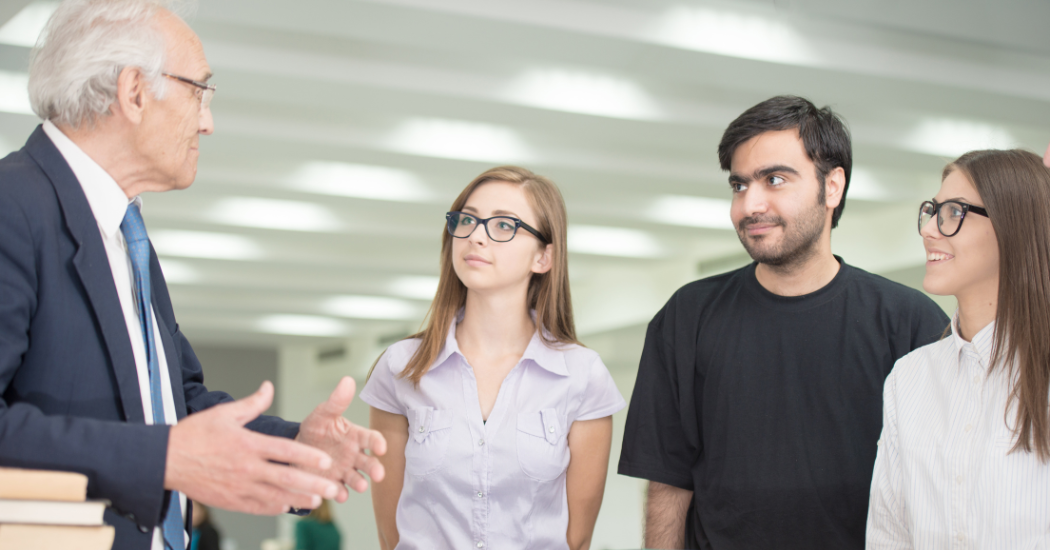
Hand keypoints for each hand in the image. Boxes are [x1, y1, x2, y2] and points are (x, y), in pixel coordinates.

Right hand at [165, 381, 341, 514]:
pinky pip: (257, 507)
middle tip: (333, 488)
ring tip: (317, 500)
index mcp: (248, 444)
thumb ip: (252, 403)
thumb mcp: (224, 413)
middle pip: (286, 478)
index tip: (325, 461)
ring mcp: (238, 487)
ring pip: (275, 496)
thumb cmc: (194, 435)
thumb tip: (269, 387)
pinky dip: (275, 507)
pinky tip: (288, 506)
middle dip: (312, 484)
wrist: (164, 460)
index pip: (285, 451)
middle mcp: (246, 468)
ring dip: (298, 499)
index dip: (307, 457)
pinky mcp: (230, 500)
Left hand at [296, 376, 386, 500]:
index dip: (378, 443)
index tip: (381, 447)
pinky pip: (338, 490)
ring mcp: (344, 471)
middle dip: (374, 469)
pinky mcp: (332, 484)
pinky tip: (338, 494)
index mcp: (354, 437)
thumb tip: (347, 380)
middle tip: (378, 475)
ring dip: (360, 483)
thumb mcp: (323, 414)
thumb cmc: (315, 429)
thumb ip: (336, 401)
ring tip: (360, 486)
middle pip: (368, 462)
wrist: (296, 449)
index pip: (371, 439)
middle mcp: (353, 455)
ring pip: (356, 478)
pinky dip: (339, 493)